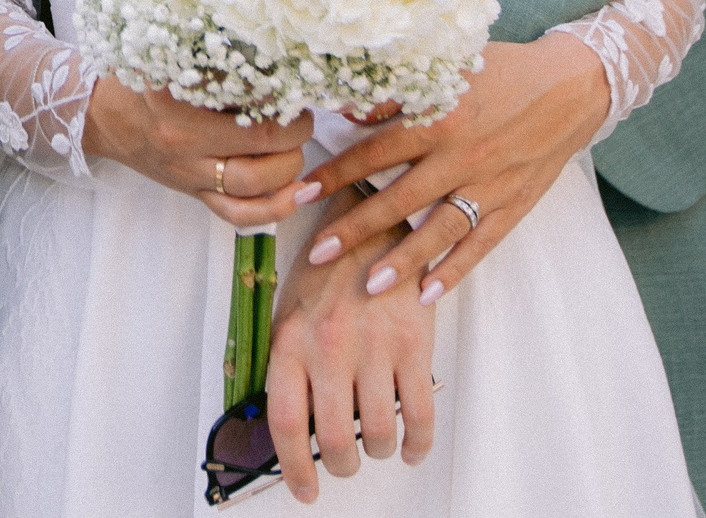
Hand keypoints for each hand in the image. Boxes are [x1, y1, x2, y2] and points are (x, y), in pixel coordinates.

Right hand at [80, 80, 312, 228]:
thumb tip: (270, 58)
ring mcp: (189, 174)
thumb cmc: (138, 81)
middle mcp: (184, 144)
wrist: (103, 116)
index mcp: (178, 104)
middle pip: (263, 144)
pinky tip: (299, 194)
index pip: (249, 103)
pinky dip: (275, 209)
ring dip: (291, 165)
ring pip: (256, 183)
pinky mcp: (194, 194)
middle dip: (296, 130)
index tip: (291, 86)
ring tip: (296, 146)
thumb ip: (213, 57)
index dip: (282, 97)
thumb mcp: (169, 59)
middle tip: (300, 114)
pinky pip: (238, 214)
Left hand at [264, 195, 436, 502]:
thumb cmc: (328, 267)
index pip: (286, 423)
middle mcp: (329, 346)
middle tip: (344, 465)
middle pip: (334, 440)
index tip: (304, 489)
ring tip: (377, 445)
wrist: (373, 216)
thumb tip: (291, 426)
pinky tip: (413, 447)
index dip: (293, 468)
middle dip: (340, 466)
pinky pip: (420, 416)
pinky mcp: (415, 344)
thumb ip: (289, 362)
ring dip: (379, 451)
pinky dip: (418, 443)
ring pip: (379, 433)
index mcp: (291, 339)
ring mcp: (374, 346)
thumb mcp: (291, 309)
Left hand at [297, 35, 609, 306]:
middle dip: (356, 229)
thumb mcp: (447, 68)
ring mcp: (489, 185)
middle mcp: (461, 156)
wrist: (571, 87)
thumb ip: (397, 91)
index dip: (336, 173)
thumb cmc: (502, 71)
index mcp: (439, 118)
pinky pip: (480, 245)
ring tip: (369, 286)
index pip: (375, 152)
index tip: (302, 193)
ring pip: (438, 231)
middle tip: (319, 255)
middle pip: (398, 199)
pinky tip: (428, 294)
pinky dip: (455, 270)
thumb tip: (347, 107)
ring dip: (403, 261)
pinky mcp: (514, 205)